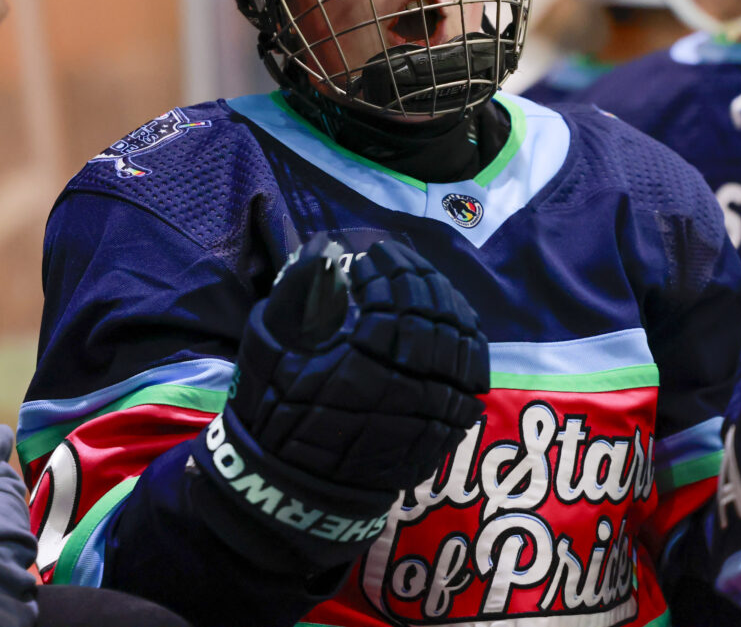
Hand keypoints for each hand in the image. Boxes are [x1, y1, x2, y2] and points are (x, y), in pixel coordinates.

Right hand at [231, 233, 487, 492]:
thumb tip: (322, 251)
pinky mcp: (447, 427)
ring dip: (442, 298)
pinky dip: (464, 337)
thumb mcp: (268, 353)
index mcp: (360, 368)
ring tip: (419, 276)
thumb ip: (295, 297)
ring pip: (459, 339)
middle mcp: (407, 389)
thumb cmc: (275, 416)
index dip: (379, 271)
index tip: (364, 256)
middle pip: (429, 313)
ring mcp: (434, 411)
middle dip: (412, 273)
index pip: (389, 301)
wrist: (299, 488)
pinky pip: (472, 373)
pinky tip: (446, 315)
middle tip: (392, 255)